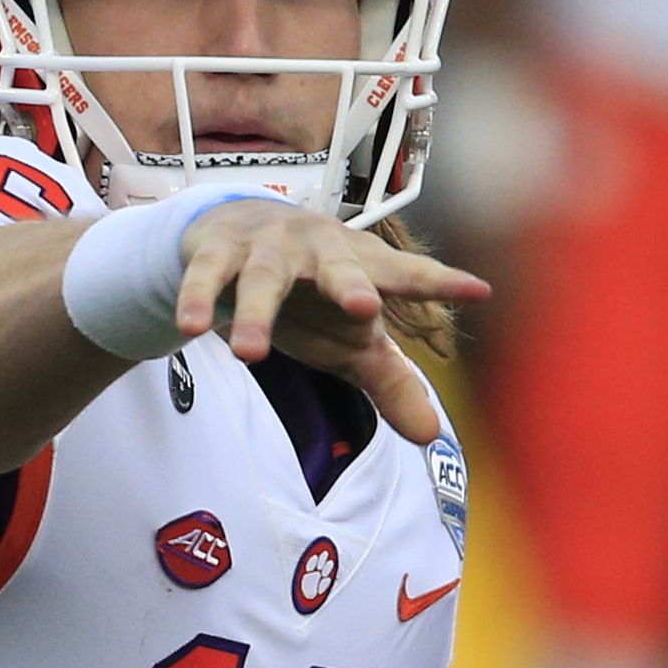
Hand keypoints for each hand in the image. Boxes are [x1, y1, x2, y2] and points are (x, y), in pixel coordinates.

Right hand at [174, 200, 489, 443]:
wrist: (238, 230)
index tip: (478, 290)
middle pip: (339, 266)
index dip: (440, 284)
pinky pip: (207, 275)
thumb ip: (391, 382)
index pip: (408, 276)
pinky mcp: (218, 250)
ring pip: (263, 277)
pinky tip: (188, 329)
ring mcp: (267, 245)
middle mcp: (320, 249)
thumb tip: (430, 437)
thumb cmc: (312, 291)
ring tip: (249, 356)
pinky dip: (197, 299)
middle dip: (349, 284)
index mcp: (363, 266)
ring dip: (254, 313)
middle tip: (363, 311)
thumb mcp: (351, 338)